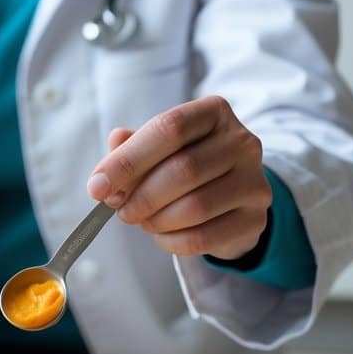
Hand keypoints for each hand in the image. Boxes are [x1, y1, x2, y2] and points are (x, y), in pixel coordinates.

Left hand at [87, 95, 271, 260]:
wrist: (229, 196)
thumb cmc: (184, 165)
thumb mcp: (156, 149)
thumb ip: (129, 153)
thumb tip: (103, 175)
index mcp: (213, 112)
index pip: (169, 128)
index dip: (128, 160)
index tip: (97, 187)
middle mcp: (242, 141)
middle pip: (184, 169)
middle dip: (140, 195)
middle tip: (120, 209)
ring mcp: (254, 181)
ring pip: (196, 206)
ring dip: (156, 220)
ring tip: (142, 220)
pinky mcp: (255, 219)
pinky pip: (205, 236)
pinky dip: (172, 241)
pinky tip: (161, 236)